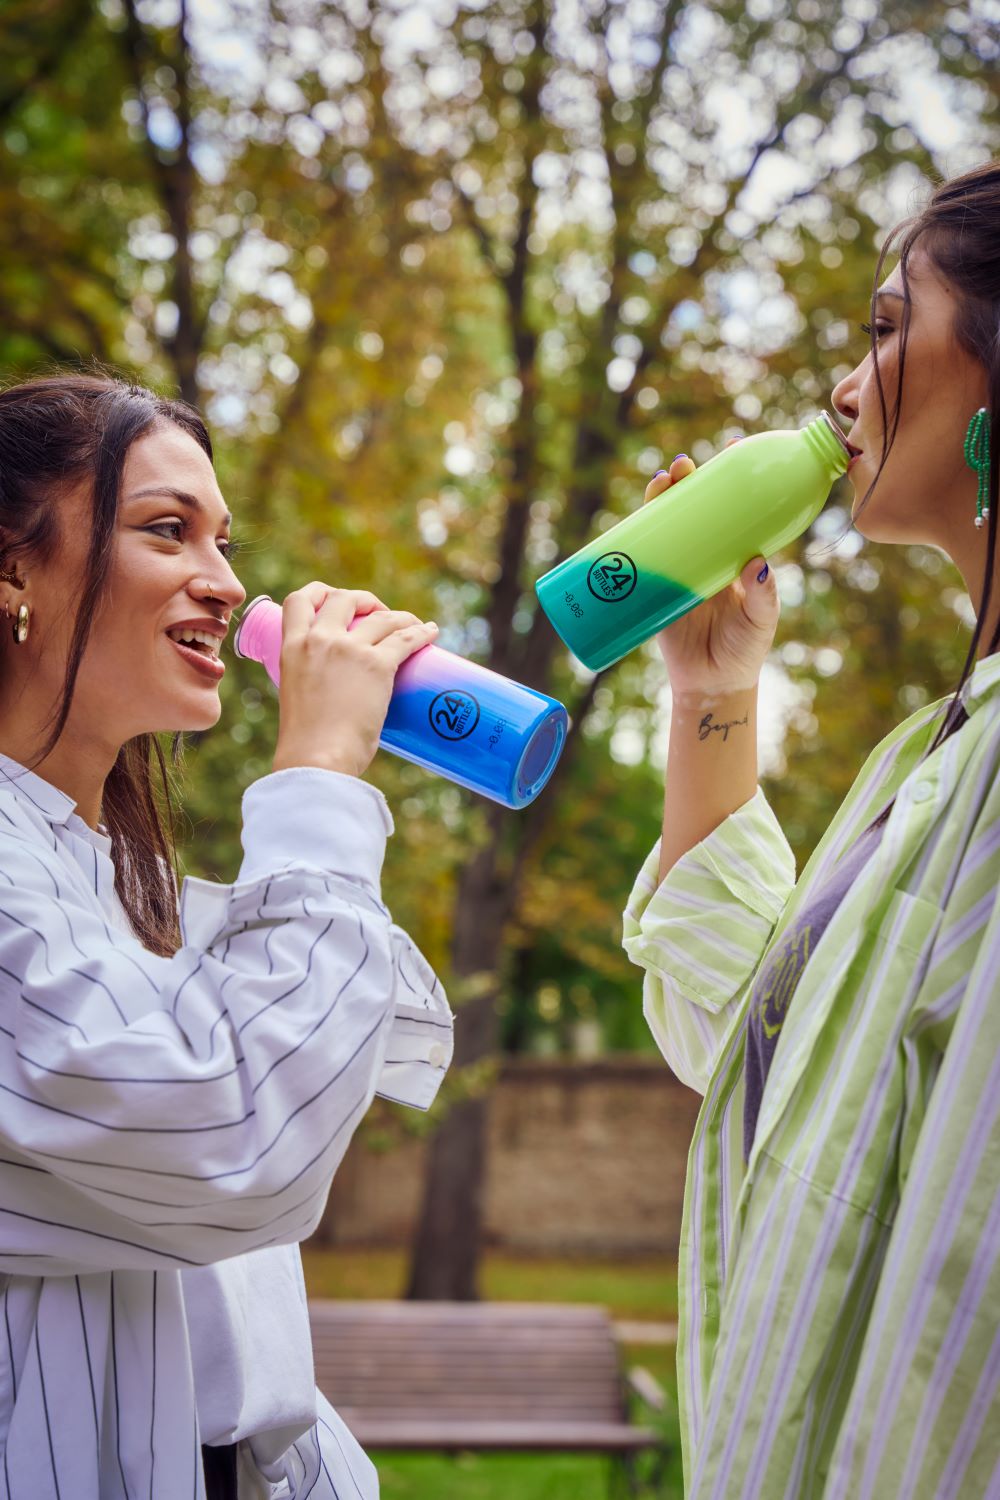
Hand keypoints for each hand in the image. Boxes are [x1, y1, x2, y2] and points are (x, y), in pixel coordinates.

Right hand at [271, 582, 438, 777]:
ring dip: (400, 617)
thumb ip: (312, 684)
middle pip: (344, 598)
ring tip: (413, 625)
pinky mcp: (378, 665)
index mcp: (291, 647)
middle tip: (379, 615)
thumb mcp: (297, 697)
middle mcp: (319, 640)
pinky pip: (406, 639)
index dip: (320, 592)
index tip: (336, 599)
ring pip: (381, 618)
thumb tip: (336, 695)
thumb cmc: (307, 742)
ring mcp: (349, 649)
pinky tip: (430, 634)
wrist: (318, 759)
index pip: (298, 600)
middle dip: (365, 600)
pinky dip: (422, 633)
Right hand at [645, 448, 779, 701]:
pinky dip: (632, 537)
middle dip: (687, 482)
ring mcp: (678, 569)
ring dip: (660, 500)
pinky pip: (641, 558)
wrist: (711, 685)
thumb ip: (763, 596)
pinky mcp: (654, 589)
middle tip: (684, 466)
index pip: (734, 507)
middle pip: (694, 507)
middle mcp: (706, 554)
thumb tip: (756, 564)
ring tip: (662, 482)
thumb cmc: (743, 650)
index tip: (731, 448)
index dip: (731, 478)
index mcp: (734, 554)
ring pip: (667, 525)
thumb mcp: (760, 622)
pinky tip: (631, 519)